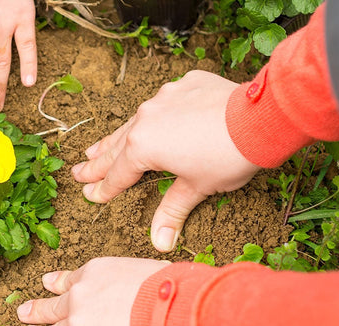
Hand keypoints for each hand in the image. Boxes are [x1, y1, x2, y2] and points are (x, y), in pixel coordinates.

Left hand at [17, 257, 170, 324]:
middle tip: (23, 313)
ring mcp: (78, 321)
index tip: (49, 284)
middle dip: (37, 310)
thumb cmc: (166, 287)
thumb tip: (123, 293)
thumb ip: (121, 282)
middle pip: (53, 307)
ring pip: (58, 325)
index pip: (71, 281)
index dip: (59, 285)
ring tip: (29, 320)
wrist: (169, 305)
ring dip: (46, 322)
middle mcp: (80, 296)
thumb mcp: (140, 272)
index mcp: (94, 273)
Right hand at [72, 71, 260, 251]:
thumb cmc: (227, 156)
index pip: (118, 174)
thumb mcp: (197, 187)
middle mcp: (146, 118)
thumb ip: (172, 211)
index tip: (90, 195)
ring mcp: (163, 98)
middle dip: (97, 162)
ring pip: (134, 122)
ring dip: (117, 138)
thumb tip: (159, 242)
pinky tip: (149, 119)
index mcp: (142, 147)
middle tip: (78, 172)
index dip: (103, 188)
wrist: (259, 117)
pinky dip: (154, 115)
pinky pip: (163, 102)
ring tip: (97, 148)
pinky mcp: (184, 85)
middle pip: (116, 147)